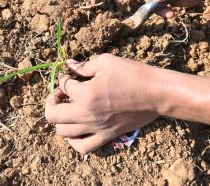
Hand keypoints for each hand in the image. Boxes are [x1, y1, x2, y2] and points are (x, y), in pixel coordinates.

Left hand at [45, 54, 162, 153]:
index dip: (64, 78)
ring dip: (60, 120)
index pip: (63, 86)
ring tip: (68, 110)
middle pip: (53, 115)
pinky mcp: (106, 136)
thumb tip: (68, 64)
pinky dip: (74, 141)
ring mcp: (96, 128)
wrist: (157, 94)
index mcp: (86, 94)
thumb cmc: (133, 74)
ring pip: (63, 133)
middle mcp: (87, 114)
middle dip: (52, 101)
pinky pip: (83, 148)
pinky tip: (76, 130)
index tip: (70, 75)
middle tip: (61, 94)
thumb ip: (83, 65)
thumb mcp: (106, 62)